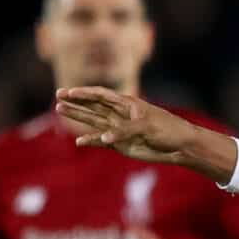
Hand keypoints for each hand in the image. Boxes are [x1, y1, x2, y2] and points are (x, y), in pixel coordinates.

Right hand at [54, 87, 202, 162]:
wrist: (180, 146)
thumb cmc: (167, 129)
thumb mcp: (146, 126)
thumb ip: (124, 130)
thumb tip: (104, 138)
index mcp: (127, 104)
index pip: (101, 94)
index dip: (85, 92)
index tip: (69, 92)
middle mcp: (120, 114)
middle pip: (93, 105)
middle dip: (76, 101)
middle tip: (58, 97)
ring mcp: (119, 129)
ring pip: (94, 121)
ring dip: (78, 116)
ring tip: (59, 110)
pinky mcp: (121, 144)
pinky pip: (102, 141)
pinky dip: (91, 141)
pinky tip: (78, 141)